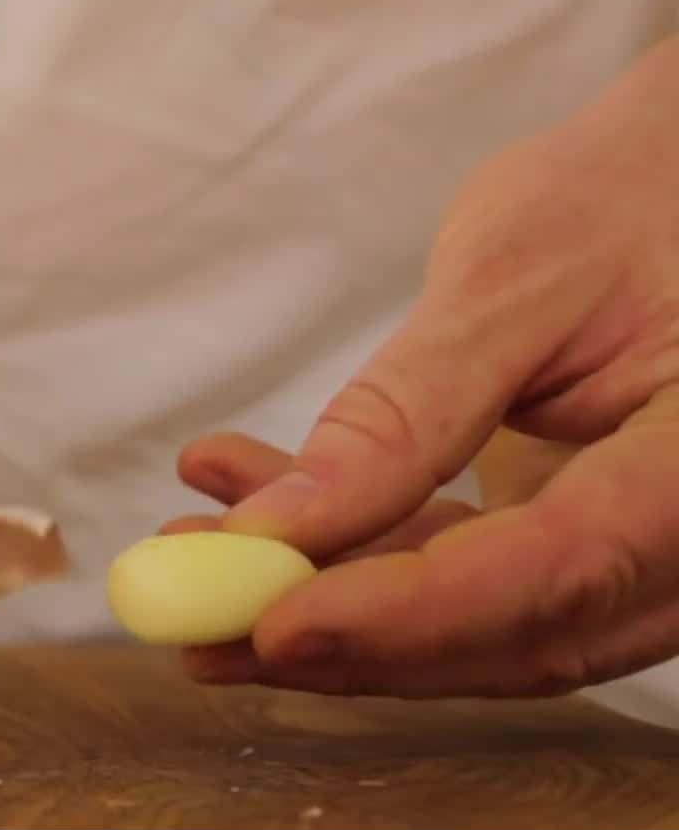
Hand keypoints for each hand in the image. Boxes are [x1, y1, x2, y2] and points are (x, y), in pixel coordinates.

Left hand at [169, 36, 678, 698]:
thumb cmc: (638, 190)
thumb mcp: (517, 275)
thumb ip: (406, 410)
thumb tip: (274, 526)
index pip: (564, 566)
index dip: (410, 611)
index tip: (271, 622)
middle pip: (525, 633)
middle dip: (351, 640)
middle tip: (201, 627)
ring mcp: (662, 546)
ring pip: (495, 625)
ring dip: (340, 605)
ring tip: (197, 553)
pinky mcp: (600, 540)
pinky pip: (485, 579)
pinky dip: (369, 562)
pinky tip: (254, 516)